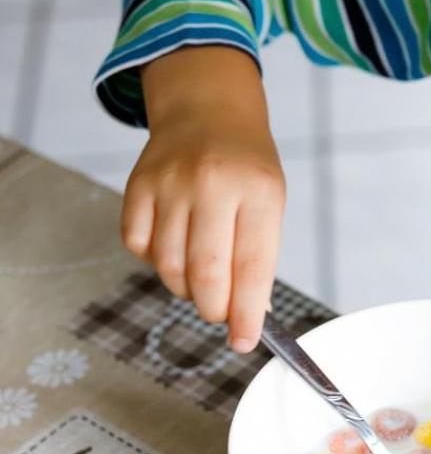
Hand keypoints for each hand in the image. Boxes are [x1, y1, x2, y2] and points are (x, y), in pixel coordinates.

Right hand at [123, 46, 283, 352]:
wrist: (208, 112)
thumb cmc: (247, 168)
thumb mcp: (270, 203)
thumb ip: (259, 256)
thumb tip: (249, 314)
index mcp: (258, 192)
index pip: (252, 267)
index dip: (246, 314)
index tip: (244, 342)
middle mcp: (212, 185)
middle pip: (205, 272)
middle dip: (214, 308)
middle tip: (220, 316)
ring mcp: (170, 183)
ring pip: (168, 265)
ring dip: (185, 288)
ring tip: (202, 280)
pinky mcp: (137, 186)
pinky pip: (139, 246)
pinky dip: (156, 263)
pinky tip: (175, 252)